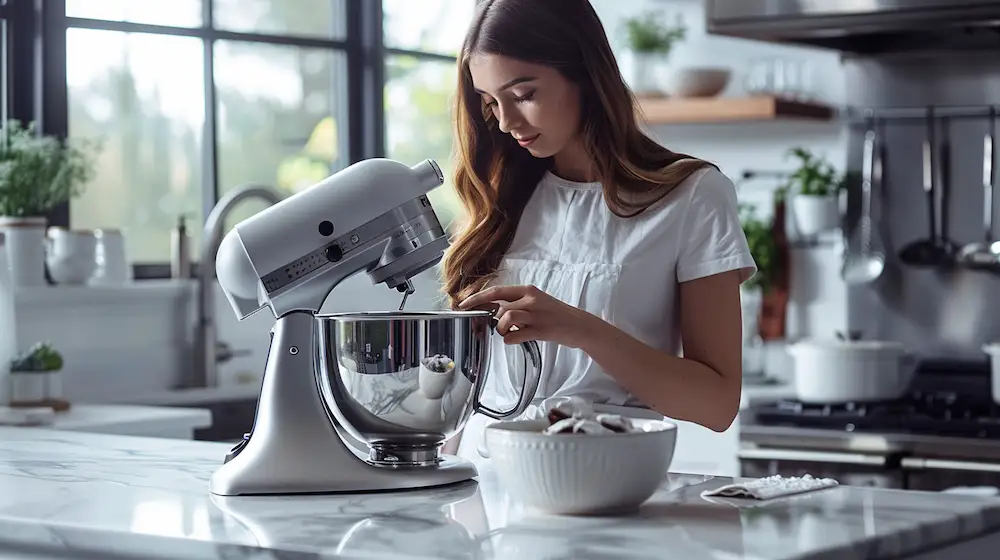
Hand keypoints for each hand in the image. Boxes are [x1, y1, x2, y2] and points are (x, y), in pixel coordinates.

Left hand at [457, 285, 598, 346]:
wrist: (580, 325)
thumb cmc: (556, 314)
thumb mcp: (536, 302)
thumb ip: (517, 304)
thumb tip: (494, 312)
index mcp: (528, 290)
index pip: (496, 291)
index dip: (477, 298)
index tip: (463, 305)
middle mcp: (531, 300)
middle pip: (500, 307)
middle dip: (492, 320)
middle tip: (495, 328)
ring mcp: (537, 315)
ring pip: (507, 318)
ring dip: (502, 329)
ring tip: (508, 333)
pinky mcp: (542, 330)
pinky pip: (517, 335)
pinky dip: (510, 339)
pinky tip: (515, 339)